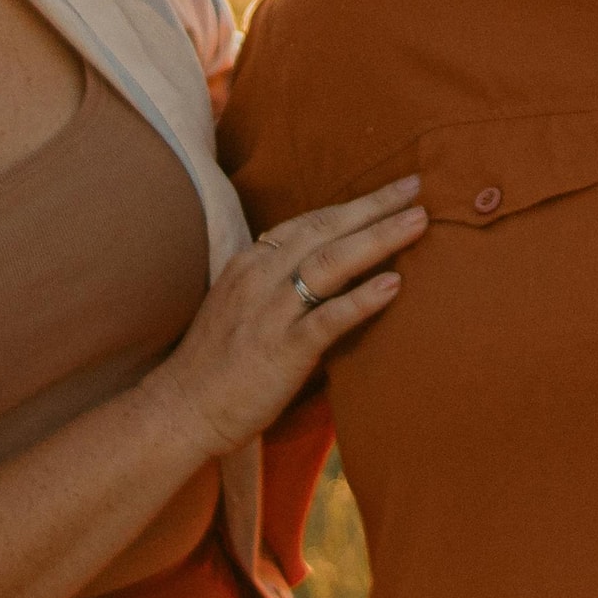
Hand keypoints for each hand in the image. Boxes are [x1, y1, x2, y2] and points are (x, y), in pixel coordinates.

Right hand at [135, 177, 424, 459]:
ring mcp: (270, 312)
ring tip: (416, 223)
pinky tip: (393, 285)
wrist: (181, 409)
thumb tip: (328, 268)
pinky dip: (362, 299)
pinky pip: (327, 318)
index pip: (310, 221)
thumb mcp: (242, 304)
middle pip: (326, 229)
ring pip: (331, 263)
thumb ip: (279, 281)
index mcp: (251, 263)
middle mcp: (260, 277)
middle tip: (416, 188)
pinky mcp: (281, 350)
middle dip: (375, 206)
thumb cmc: (217, 362)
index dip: (354, 203)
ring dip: (378, 239)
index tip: (393, 190)